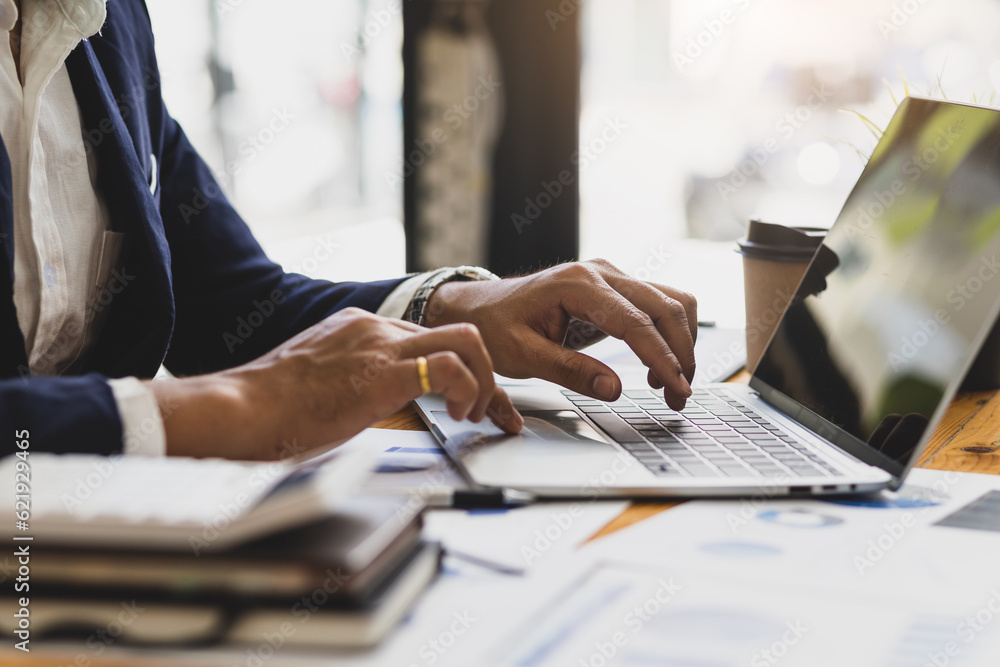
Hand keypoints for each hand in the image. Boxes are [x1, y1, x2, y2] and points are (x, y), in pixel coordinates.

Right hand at [153, 308, 521, 459]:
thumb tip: (366, 409)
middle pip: (456, 332)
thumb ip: (350, 383)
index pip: (428, 337)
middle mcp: (374, 327)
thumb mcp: (320, 385)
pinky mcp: (384, 372)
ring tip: (474, 415)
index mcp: (359, 328)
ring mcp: (380, 345)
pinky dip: (468, 392)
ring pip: (466, 341)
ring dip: (483, 381)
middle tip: (484, 409)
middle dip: (484, 372)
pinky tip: (458, 417)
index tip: (473, 395)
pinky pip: (451, 368)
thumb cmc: (270, 409)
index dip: (459, 369)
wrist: (241, 408)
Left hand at [427, 259, 697, 409]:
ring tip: (669, 385)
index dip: (662, 358)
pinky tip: (655, 366)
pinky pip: (657, 304)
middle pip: (664, 307)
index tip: (676, 388)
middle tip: (679, 397)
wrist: (479, 307)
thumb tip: (614, 389)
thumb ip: (569, 371)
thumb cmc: (494, 328)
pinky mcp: (614, 288)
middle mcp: (600, 272)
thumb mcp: (523, 356)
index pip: (635, 322)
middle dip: (680, 354)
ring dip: (680, 343)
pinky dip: (667, 334)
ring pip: (668, 302)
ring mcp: (610, 276)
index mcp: (577, 285)